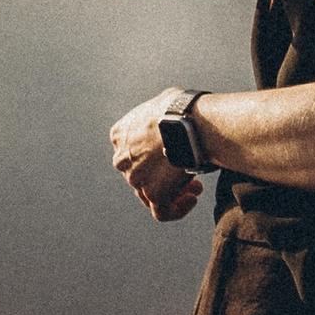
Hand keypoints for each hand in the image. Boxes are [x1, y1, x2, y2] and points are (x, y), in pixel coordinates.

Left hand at [111, 94, 204, 221]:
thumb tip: (173, 115)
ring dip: (172, 193)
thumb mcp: (161, 103)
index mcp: (120, 134)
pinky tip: (191, 200)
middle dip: (162, 176)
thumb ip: (158, 117)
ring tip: (194, 189)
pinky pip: (162, 212)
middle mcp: (122, 158)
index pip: (132, 152)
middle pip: (139, 174)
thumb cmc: (181, 107)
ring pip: (149, 194)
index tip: (172, 153)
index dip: (152, 157)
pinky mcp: (153, 193)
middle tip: (185, 175)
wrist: (188, 121)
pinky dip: (176, 210)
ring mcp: (136, 178)